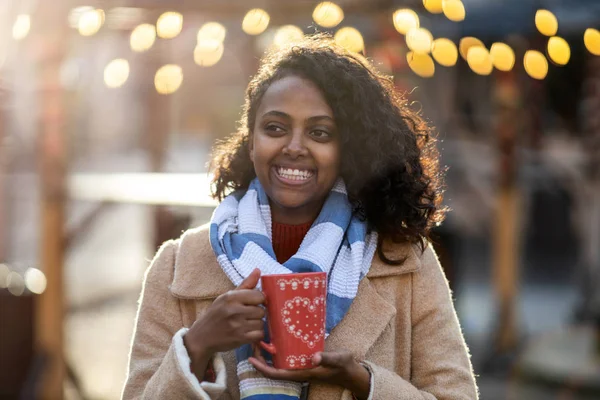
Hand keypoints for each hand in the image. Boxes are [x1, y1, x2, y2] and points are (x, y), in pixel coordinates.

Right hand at [183, 269, 264, 376]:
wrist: (202, 337)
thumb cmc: (216, 315)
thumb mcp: (226, 297)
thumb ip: (245, 284)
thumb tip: (258, 270)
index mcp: (231, 297)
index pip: (259, 295)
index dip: (259, 300)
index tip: (253, 304)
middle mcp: (234, 310)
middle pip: (262, 310)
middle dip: (257, 313)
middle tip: (247, 316)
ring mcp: (237, 325)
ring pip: (261, 323)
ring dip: (256, 325)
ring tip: (245, 324)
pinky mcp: (240, 338)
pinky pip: (259, 334)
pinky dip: (256, 335)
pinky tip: (247, 333)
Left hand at [249, 350, 370, 399]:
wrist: (351, 372)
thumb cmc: (344, 366)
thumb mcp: (338, 359)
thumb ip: (326, 358)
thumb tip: (313, 358)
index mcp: (302, 373)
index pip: (277, 374)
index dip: (262, 368)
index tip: (250, 358)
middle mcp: (298, 371)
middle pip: (273, 368)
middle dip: (261, 358)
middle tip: (253, 341)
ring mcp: (300, 367)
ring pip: (278, 363)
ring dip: (267, 354)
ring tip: (260, 338)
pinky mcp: (304, 361)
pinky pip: (286, 358)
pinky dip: (278, 350)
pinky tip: (276, 339)